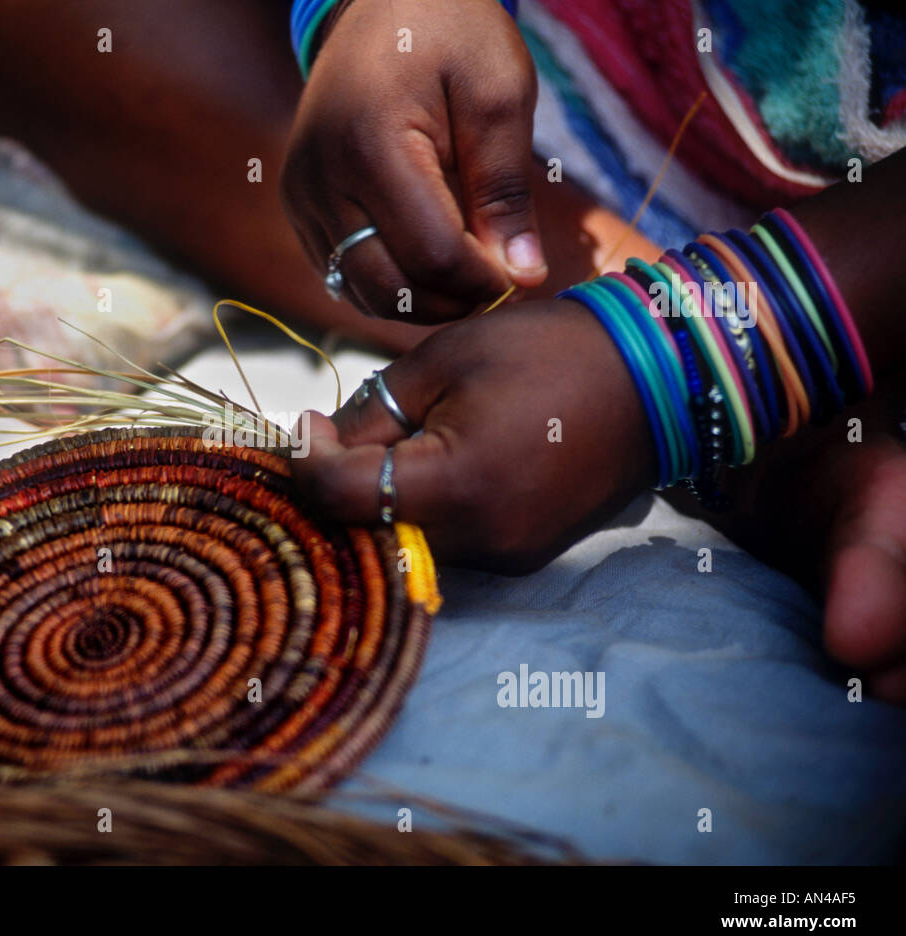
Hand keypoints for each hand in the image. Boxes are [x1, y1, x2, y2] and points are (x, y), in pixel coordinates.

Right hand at [280, 0, 546, 322]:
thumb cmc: (449, 33)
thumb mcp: (498, 95)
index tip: (519, 270)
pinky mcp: (298, 206)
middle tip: (496, 281)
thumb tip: (525, 276)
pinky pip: (341, 274)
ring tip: (465, 274)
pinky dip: (387, 285)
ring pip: (360, 292)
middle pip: (389, 288)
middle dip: (451, 300)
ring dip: (419, 301)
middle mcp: (322, 180)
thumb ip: (507, 190)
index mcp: (371, 145)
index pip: (432, 255)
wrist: (380, 1)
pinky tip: (427, 263)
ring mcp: (302, 197)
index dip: (483, 279)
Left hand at [292, 299, 655, 570]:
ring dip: (379, 499)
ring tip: (392, 440)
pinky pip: (447, 542)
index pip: (340, 498)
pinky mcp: (523, 558)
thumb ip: (369, 412)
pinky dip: (423, 509)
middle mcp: (480, 541)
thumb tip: (320, 447)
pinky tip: (432, 462)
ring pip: (404, 541)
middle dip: (337, 484)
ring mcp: (506, 558)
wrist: (656, 376)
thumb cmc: (545, 351)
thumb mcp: (440, 360)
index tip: (305, 422)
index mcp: (457, 486)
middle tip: (334, 433)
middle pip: (367, 530)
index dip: (307, 461)